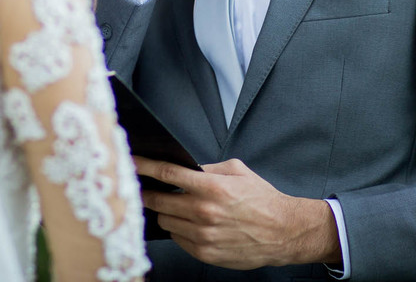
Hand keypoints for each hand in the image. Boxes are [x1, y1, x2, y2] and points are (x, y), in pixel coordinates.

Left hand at [134, 156, 340, 269]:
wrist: (283, 232)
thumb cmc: (262, 200)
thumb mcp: (238, 171)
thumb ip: (208, 168)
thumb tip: (185, 166)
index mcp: (213, 187)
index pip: (167, 173)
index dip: (145, 166)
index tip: (132, 161)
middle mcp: (205, 212)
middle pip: (158, 200)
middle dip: (148, 192)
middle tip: (144, 188)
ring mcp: (203, 235)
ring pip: (165, 220)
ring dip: (166, 212)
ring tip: (176, 207)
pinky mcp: (205, 253)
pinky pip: (177, 239)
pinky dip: (179, 229)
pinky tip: (190, 223)